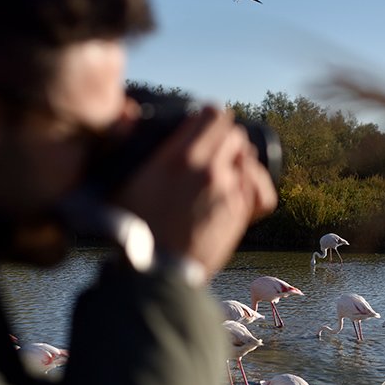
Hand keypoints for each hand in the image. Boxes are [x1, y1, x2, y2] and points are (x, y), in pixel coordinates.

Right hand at [114, 105, 277, 278]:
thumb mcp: (122, 181)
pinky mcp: (240, 212)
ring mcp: (228, 190)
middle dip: (225, 139)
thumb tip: (127, 113)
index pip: (212, 114)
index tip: (203, 128)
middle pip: (234, 133)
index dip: (210, 119)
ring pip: (248, 157)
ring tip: (225, 172)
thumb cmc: (135, 230)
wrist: (157, 270)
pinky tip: (242, 189)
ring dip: (238, 161)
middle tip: (214, 153)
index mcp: (177, 156)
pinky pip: (261, 187)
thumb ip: (128, 144)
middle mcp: (207, 168)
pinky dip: (254, 184)